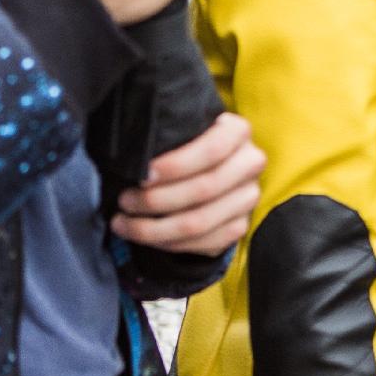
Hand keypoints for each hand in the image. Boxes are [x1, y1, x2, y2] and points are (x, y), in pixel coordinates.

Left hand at [111, 112, 264, 254]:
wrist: (204, 167)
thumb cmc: (183, 147)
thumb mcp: (180, 132)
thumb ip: (167, 139)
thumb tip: (136, 160)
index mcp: (237, 131)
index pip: (212, 149)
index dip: (175, 165)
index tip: (143, 176)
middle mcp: (251, 163)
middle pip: (204, 189)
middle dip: (156, 200)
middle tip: (125, 201)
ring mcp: (249, 197)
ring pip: (199, 222)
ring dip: (154, 228)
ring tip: (123, 223)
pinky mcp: (240, 225)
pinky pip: (203, 244)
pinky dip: (168, 244)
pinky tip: (145, 237)